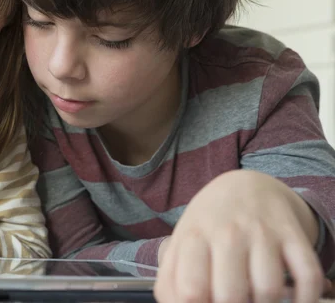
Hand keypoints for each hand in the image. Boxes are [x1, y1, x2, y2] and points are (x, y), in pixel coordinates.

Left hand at [154, 170, 325, 302]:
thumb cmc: (208, 225)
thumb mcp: (180, 244)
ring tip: (256, 300)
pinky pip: (307, 276)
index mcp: (193, 238)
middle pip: (230, 296)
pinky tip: (292, 300)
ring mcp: (261, 232)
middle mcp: (227, 233)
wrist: (244, 186)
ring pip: (268, 290)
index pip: (191, 290)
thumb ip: (170, 280)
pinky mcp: (292, 234)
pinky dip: (304, 298)